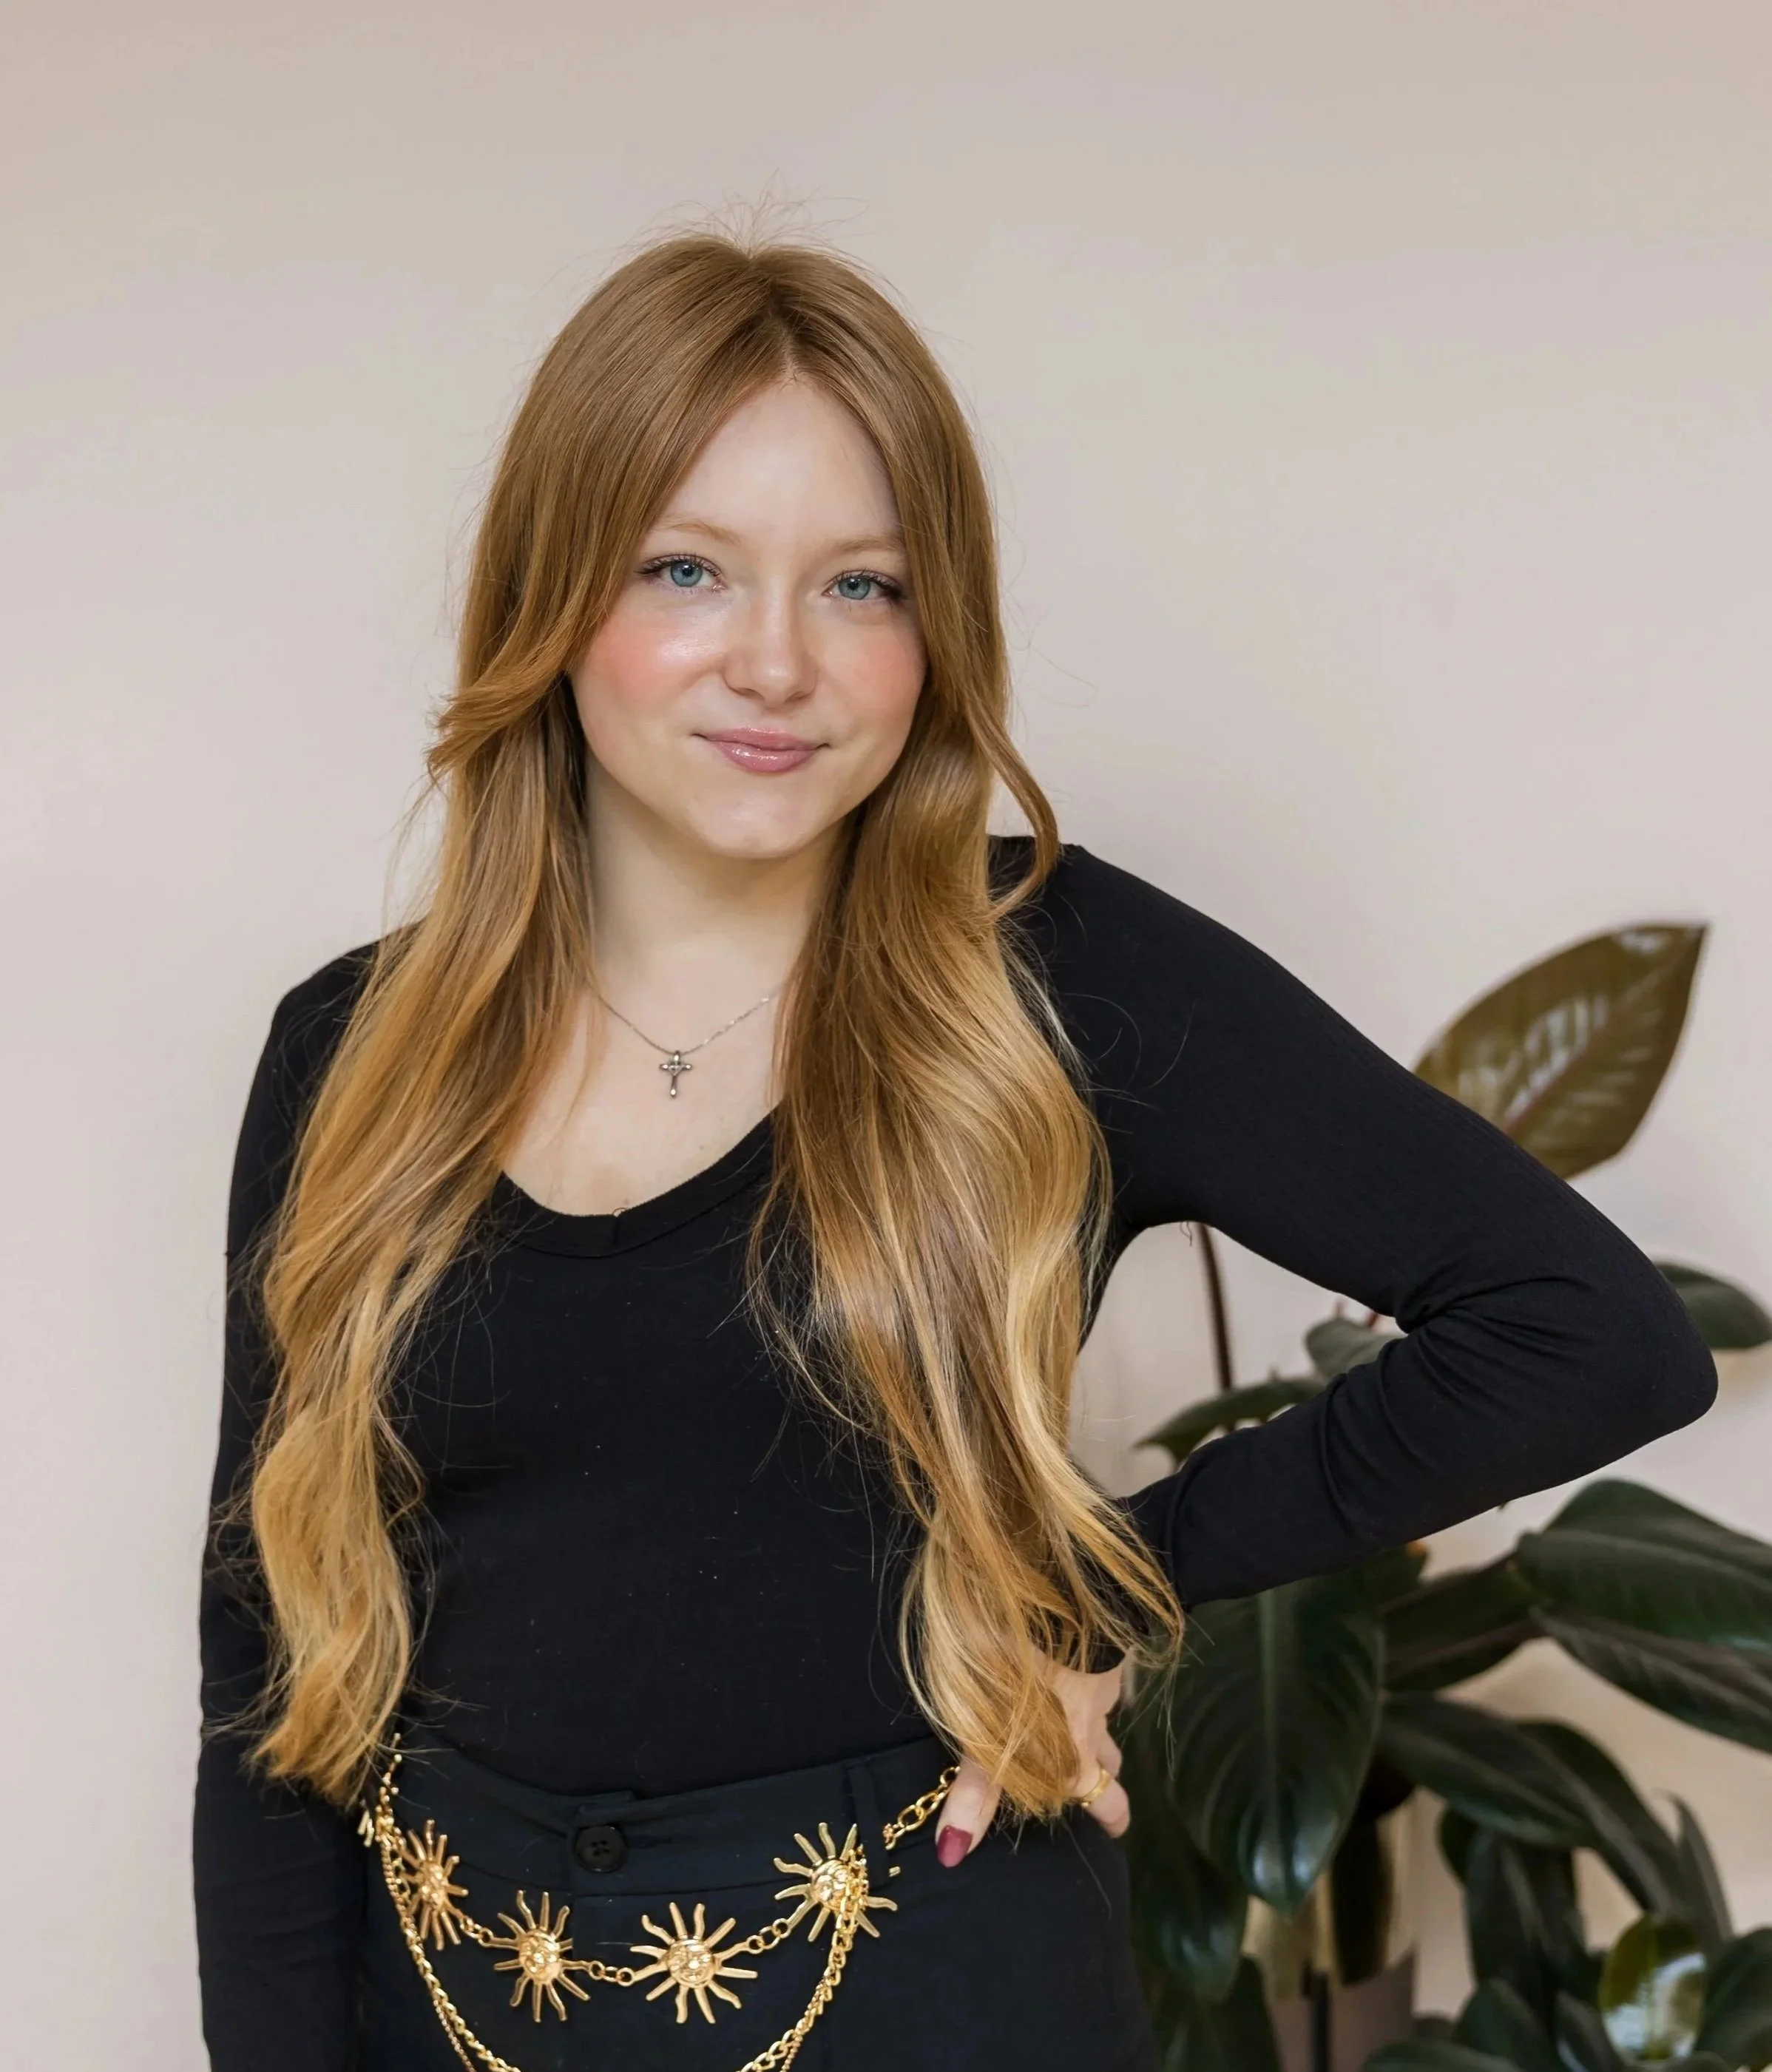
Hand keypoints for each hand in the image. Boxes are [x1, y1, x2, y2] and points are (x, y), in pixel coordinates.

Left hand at [934, 1659, 1128, 1866]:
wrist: (1053, 1606)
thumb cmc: (1016, 1685)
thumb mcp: (986, 1743)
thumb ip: (975, 1795)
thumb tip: (951, 1856)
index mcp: (1075, 1763)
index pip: (1108, 1803)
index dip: (1112, 1820)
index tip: (1115, 1831)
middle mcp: (1094, 1729)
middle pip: (1113, 1764)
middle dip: (1111, 1780)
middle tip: (1107, 1794)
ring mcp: (1099, 1683)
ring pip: (1106, 1719)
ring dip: (1099, 1733)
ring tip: (1086, 1736)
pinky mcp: (1095, 1645)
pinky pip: (1100, 1674)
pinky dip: (1091, 1682)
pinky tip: (1076, 1669)